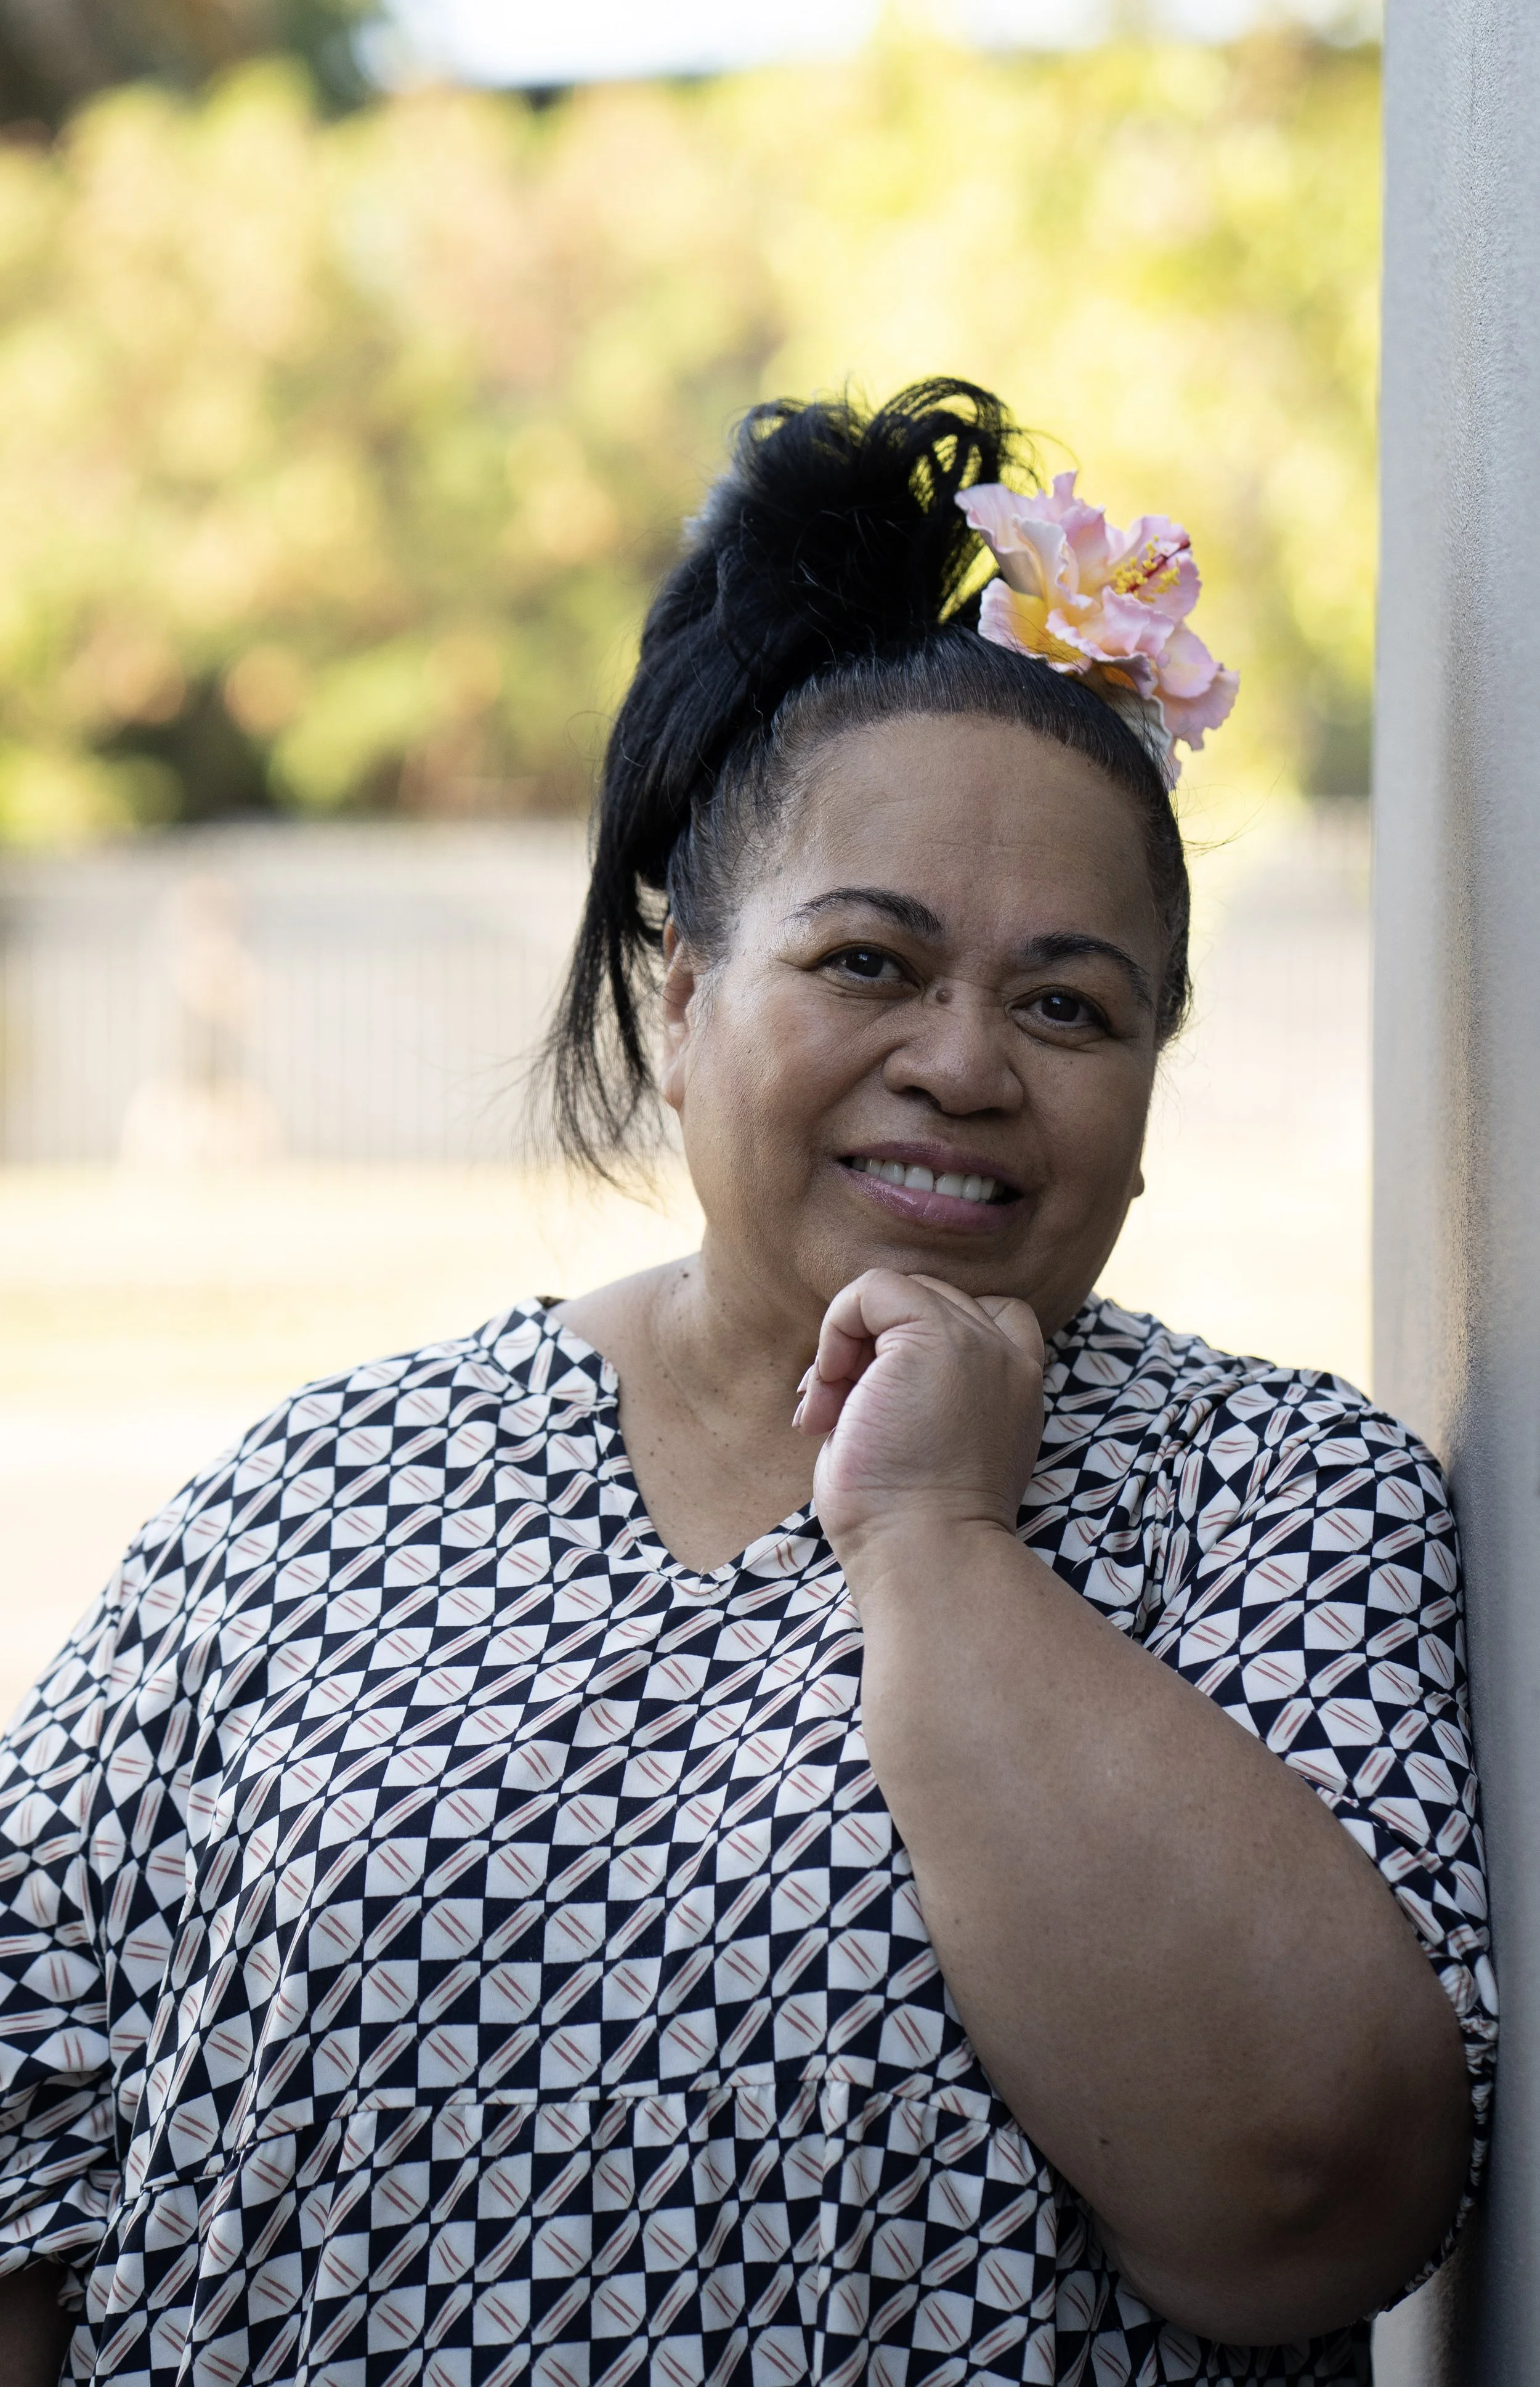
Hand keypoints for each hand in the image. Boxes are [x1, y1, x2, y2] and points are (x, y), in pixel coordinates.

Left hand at [794, 1269, 1044, 1566]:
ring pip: (898, 1292)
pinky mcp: (936, 1336)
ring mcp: (979, 1342)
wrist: (923, 1553)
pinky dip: (837, 1326)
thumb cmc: (907, 1520)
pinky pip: (873, 1289)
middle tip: (842, 1411)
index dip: (922, 1339)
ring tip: (832, 1411)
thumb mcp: (925, 1443)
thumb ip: (920, 1390)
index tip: (884, 1399)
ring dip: (849, 1344)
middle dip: (873, 1345)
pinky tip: (830, 1392)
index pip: (985, 1316)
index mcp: (1014, 1387)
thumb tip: (857, 1358)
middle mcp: (1007, 1357)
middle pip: (928, 1301)